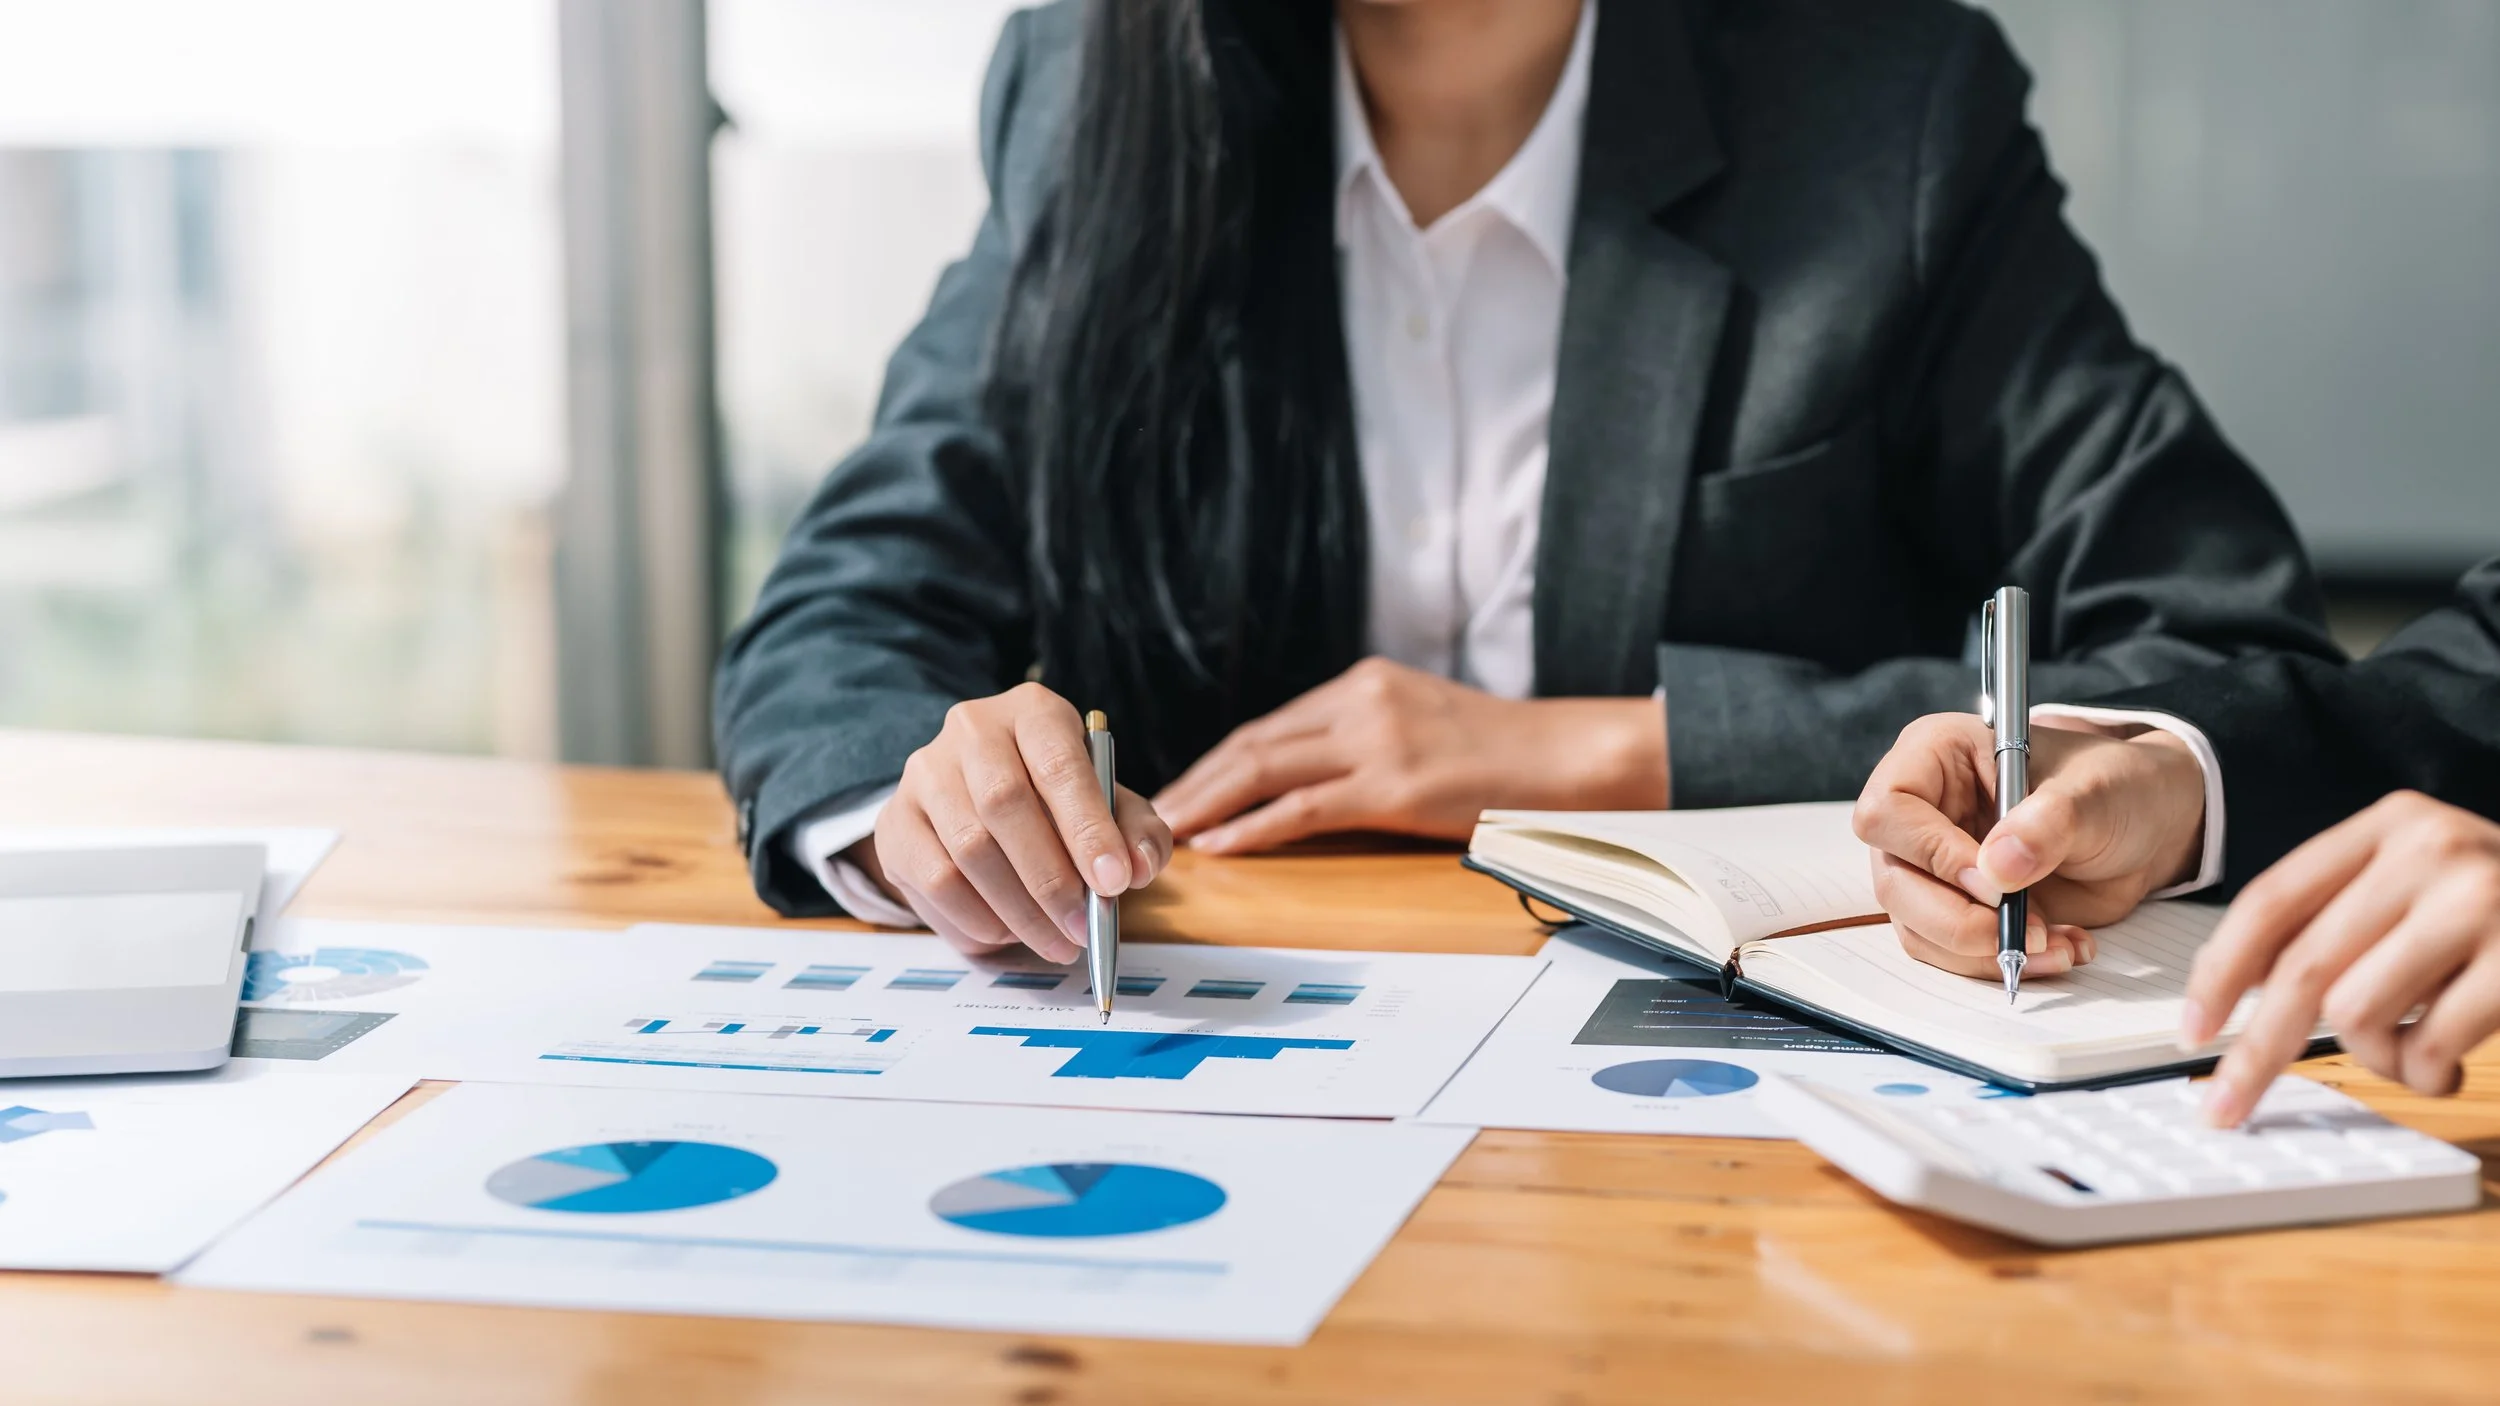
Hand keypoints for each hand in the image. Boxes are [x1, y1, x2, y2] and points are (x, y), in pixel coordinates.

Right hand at [856, 682, 1170, 962]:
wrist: (980, 799)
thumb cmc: (1058, 800)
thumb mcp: (1110, 806)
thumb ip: (1137, 833)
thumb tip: (1138, 867)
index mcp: (1033, 712)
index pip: (1059, 764)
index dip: (1087, 827)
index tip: (1114, 882)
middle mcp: (971, 730)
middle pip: (1004, 805)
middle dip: (1051, 880)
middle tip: (1083, 928)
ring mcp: (924, 774)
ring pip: (968, 849)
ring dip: (1018, 910)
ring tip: (1056, 941)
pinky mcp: (896, 823)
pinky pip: (933, 881)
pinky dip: (976, 918)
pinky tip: (1007, 933)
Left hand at [1153, 657, 1666, 853]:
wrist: (1568, 758)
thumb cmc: (1502, 754)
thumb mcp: (1421, 721)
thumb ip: (1365, 736)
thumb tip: (1307, 776)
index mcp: (1364, 683)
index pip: (1271, 725)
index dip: (1219, 760)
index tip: (1184, 787)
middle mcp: (1361, 702)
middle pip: (1254, 742)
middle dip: (1198, 780)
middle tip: (1154, 811)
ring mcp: (1376, 741)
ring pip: (1265, 769)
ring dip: (1209, 802)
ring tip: (1171, 830)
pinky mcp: (1394, 786)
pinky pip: (1303, 808)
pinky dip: (1254, 827)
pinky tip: (1222, 844)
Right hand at [1851, 713, 2206, 979]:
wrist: (2143, 827)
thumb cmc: (2114, 787)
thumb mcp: (2096, 791)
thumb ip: (2050, 822)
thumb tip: (1998, 868)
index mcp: (1936, 756)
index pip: (1889, 810)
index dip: (1932, 853)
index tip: (1994, 882)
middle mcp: (1921, 812)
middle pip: (1894, 881)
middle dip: (1959, 920)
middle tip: (2026, 931)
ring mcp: (1933, 865)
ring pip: (1917, 927)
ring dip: (1984, 952)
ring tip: (2056, 943)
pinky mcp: (1956, 907)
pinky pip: (1951, 952)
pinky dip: (2001, 962)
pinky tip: (2058, 946)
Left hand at [2186, 792, 2499, 1126]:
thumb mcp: (2426, 887)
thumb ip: (2347, 918)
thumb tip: (2242, 994)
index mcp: (2391, 824)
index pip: (2273, 899)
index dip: (2220, 971)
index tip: (2191, 1031)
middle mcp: (2431, 848)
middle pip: (2303, 967)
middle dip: (2255, 1052)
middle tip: (2226, 1107)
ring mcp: (2482, 898)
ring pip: (2359, 1011)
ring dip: (2375, 1061)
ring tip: (2415, 1056)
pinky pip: (2430, 1044)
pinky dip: (2427, 1075)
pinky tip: (2451, 1066)